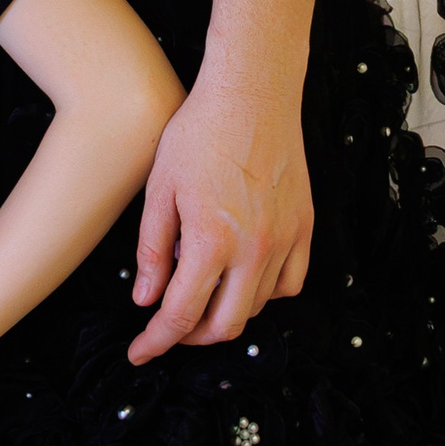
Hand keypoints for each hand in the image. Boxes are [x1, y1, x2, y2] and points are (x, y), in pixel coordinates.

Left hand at [126, 76, 313, 363]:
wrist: (253, 92)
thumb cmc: (199, 133)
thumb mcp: (160, 190)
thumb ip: (153, 251)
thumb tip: (146, 301)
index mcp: (211, 243)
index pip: (181, 316)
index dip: (156, 342)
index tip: (139, 352)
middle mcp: (254, 250)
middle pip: (225, 325)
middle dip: (192, 336)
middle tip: (169, 327)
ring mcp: (285, 239)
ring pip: (258, 306)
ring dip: (227, 312)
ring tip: (202, 291)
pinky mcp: (305, 226)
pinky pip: (291, 281)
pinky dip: (265, 292)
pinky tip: (244, 276)